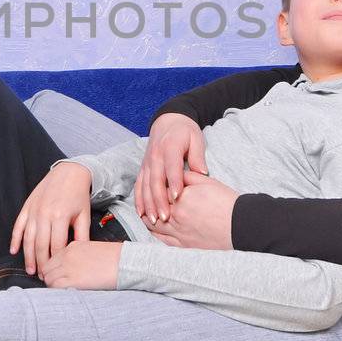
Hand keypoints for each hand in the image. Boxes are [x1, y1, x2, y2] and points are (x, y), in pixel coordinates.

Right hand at [10, 161, 91, 275]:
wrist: (68, 172)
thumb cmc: (78, 195)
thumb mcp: (84, 215)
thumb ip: (82, 235)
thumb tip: (80, 255)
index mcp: (60, 217)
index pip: (56, 246)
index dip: (56, 262)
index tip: (57, 273)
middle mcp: (44, 214)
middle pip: (41, 246)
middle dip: (42, 264)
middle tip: (43, 277)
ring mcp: (34, 211)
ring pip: (28, 239)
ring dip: (28, 256)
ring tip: (30, 270)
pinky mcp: (27, 207)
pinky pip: (18, 226)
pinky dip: (15, 239)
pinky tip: (13, 251)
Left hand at [40, 240, 121, 289]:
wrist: (126, 263)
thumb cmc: (116, 258)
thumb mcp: (93, 251)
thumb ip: (78, 257)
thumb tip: (71, 270)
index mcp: (73, 246)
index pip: (52, 258)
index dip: (53, 269)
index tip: (58, 276)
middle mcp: (67, 255)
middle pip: (47, 268)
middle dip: (51, 277)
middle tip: (59, 286)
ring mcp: (69, 267)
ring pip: (49, 278)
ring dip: (53, 285)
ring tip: (64, 291)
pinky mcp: (73, 279)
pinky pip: (55, 286)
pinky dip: (57, 291)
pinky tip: (66, 293)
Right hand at [134, 112, 206, 227]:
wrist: (168, 120)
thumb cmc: (185, 131)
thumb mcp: (196, 138)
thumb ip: (198, 156)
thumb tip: (202, 173)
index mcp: (170, 147)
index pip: (172, 167)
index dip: (174, 183)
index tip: (177, 197)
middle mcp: (155, 156)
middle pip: (156, 181)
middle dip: (159, 200)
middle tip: (166, 217)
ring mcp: (147, 162)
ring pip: (145, 186)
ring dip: (148, 204)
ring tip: (153, 220)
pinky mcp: (143, 168)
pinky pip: (139, 185)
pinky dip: (138, 200)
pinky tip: (141, 213)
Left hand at [149, 169, 236, 249]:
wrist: (240, 227)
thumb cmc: (227, 203)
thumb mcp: (208, 182)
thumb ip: (188, 176)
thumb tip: (175, 173)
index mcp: (181, 197)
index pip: (160, 189)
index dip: (158, 185)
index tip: (158, 183)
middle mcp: (176, 216)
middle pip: (154, 207)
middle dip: (150, 201)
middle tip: (148, 196)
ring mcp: (178, 232)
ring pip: (154, 225)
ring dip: (148, 217)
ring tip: (147, 212)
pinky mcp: (183, 245)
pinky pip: (162, 240)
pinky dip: (155, 233)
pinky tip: (154, 228)